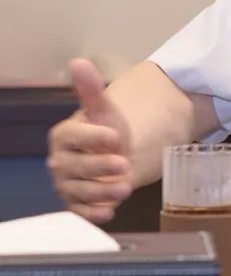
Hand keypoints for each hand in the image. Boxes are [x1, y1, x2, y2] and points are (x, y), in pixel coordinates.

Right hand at [47, 58, 133, 223]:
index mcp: (63, 136)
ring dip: (103, 190)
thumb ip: (91, 91)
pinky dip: (94, 213)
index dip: (94, 137)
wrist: (115, 156)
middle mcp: (59, 162)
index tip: (115, 136)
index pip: (74, 137)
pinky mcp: (75, 204)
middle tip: (124, 165)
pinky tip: (109, 211)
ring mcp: (66, 185)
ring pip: (81, 191)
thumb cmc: (107, 132)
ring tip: (125, 186)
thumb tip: (79, 62)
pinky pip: (80, 212)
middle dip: (101, 167)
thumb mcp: (105, 111)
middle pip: (77, 167)